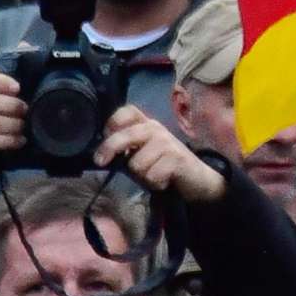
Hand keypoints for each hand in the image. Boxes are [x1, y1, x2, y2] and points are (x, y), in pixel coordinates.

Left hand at [96, 105, 227, 202]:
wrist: (196, 178)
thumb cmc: (163, 167)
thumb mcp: (141, 155)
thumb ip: (125, 150)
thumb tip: (101, 154)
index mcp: (146, 125)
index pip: (128, 112)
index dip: (112, 122)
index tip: (105, 136)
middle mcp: (156, 129)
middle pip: (126, 135)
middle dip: (109, 149)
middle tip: (100, 161)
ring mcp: (167, 142)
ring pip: (137, 163)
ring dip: (141, 175)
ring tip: (153, 174)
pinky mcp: (177, 158)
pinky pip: (152, 175)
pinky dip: (155, 183)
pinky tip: (164, 180)